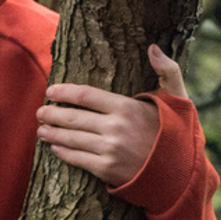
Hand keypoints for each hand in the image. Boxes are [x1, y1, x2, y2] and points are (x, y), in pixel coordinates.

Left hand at [39, 45, 187, 188]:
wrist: (181, 172)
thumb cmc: (176, 133)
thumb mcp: (178, 98)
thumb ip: (167, 70)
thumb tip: (153, 47)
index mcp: (127, 107)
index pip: (86, 95)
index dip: (64, 91)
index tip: (51, 90)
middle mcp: (116, 128)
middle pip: (73, 117)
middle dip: (52, 113)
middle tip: (39, 111)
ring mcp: (110, 150)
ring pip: (72, 139)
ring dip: (52, 133)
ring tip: (41, 129)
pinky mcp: (108, 170)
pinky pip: (78, 159)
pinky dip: (63, 152)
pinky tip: (55, 147)